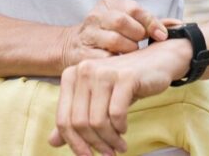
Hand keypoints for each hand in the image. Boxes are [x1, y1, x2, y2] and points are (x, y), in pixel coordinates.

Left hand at [47, 39, 193, 155]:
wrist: (156, 61)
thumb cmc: (123, 83)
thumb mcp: (96, 99)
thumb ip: (75, 117)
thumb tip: (52, 142)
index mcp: (71, 75)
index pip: (64, 119)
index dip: (74, 143)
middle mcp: (84, 70)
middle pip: (80, 122)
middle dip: (95, 144)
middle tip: (108, 154)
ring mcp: (104, 71)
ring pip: (97, 121)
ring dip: (109, 140)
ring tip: (119, 146)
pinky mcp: (125, 77)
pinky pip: (116, 114)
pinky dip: (120, 128)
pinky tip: (124, 130)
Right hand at [59, 0, 179, 68]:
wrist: (75, 45)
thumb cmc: (111, 33)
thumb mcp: (129, 21)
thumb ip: (151, 23)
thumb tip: (180, 25)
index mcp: (110, 2)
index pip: (135, 9)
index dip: (151, 23)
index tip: (162, 36)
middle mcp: (96, 14)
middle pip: (122, 22)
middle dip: (137, 36)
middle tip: (139, 44)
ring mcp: (87, 33)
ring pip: (115, 41)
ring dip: (128, 50)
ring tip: (130, 54)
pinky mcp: (82, 53)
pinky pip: (105, 59)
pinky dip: (116, 63)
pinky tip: (120, 65)